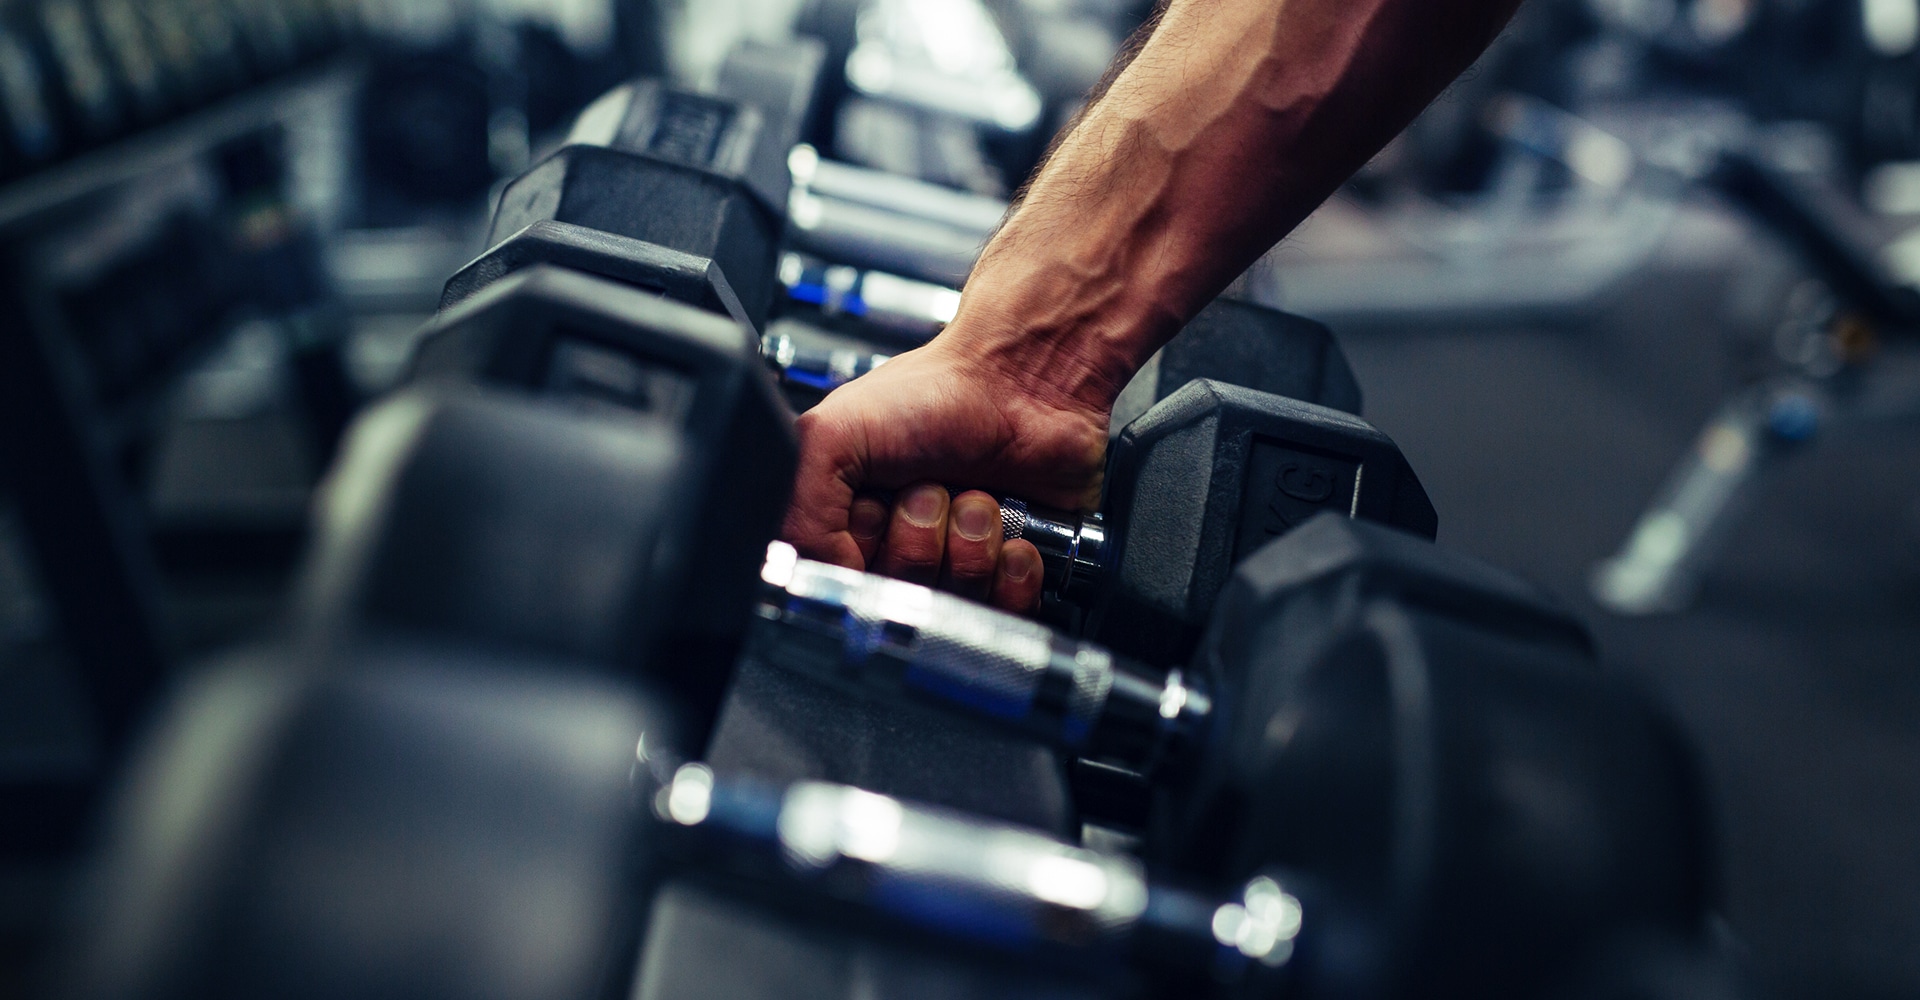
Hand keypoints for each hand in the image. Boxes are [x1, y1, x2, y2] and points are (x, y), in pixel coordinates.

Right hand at [781, 335, 1110, 612]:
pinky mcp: (1008, 575)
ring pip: (954, 603)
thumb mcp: (832, 434)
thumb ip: (800, 513)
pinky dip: (1012, 570)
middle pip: (900, 601)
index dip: (864, 549)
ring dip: (970, 544)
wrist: (1025, 380)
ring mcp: (955, 564)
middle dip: (920, 539)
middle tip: (930, 488)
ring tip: (974, 495)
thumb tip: (821, 575)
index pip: (843, 585)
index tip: (878, 504)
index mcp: (849, 522)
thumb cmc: (938, 392)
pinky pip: (1007, 611)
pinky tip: (1010, 534)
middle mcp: (899, 548)